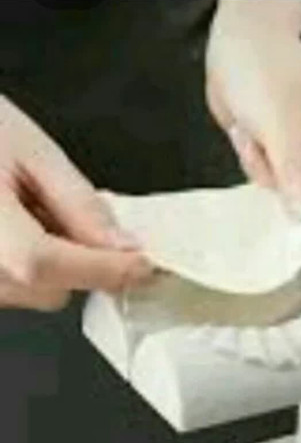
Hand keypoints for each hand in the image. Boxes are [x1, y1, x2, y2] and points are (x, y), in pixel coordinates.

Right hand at [0, 95, 152, 310]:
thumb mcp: (31, 150)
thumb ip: (78, 202)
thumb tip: (124, 245)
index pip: (47, 265)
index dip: (103, 268)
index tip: (144, 263)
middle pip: (50, 289)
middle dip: (80, 261)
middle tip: (77, 215)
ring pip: (32, 293)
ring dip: (52, 262)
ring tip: (31, 208)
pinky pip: (11, 287)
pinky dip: (27, 263)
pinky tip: (15, 221)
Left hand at [205, 2, 300, 239]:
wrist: (232, 52)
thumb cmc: (261, 64)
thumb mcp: (278, 117)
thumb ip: (297, 169)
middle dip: (298, 190)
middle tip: (272, 168)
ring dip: (274, 179)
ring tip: (257, 141)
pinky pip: (288, 195)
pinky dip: (265, 177)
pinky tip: (254, 144)